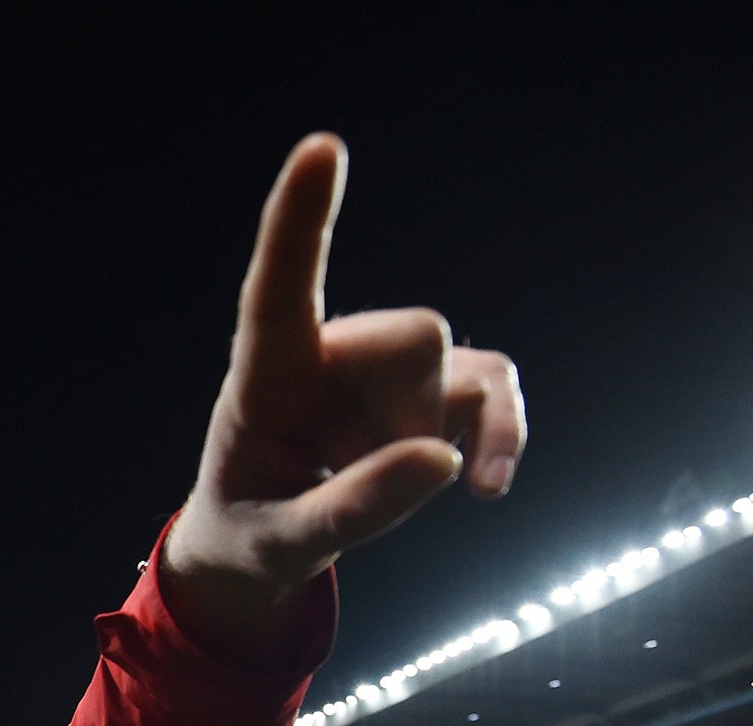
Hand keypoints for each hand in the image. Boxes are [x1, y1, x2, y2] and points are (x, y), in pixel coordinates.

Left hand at [164, 136, 524, 652]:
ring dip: (446, 438)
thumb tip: (444, 461)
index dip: (301, 221)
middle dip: (414, 419)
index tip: (322, 149)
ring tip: (396, 487)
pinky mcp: (428, 388)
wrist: (260, 548)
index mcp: (263, 378)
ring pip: (456, 367)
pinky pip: (492, 386)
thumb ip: (351, 511)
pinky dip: (501, 433)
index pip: (278, 288)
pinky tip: (485, 487)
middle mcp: (328, 351)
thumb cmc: (250, 535)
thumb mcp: (282, 546)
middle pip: (414, 334)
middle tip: (363, 487)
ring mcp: (382, 367)